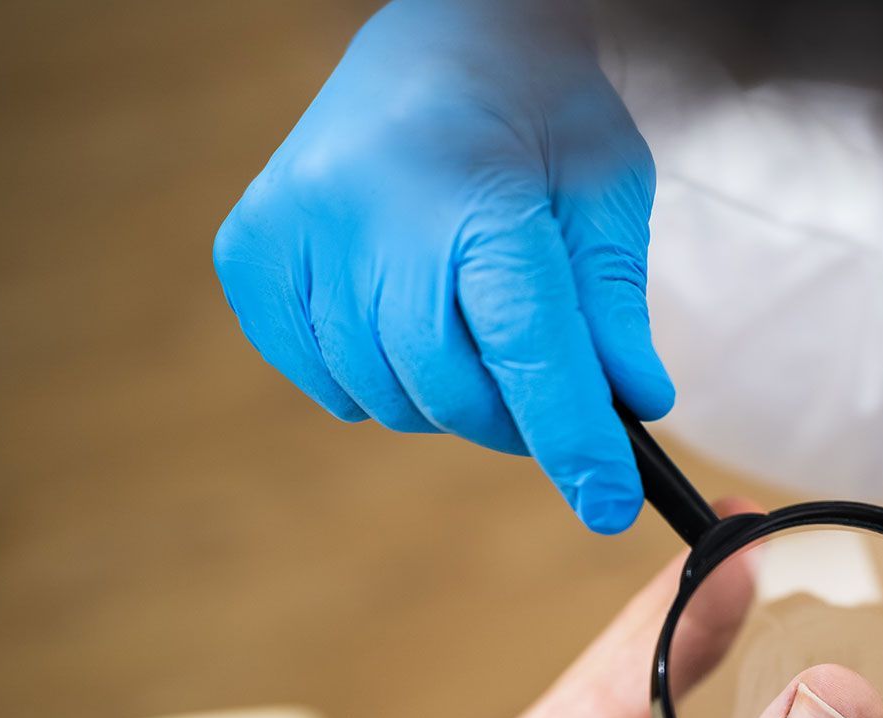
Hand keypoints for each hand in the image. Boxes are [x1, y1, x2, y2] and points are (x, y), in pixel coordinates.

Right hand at [212, 0, 670, 531]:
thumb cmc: (538, 114)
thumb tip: (633, 409)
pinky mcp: (250, 254)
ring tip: (480, 335)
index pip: (526, 348)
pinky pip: (329, 381)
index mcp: (470, 189)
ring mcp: (293, 233)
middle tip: (553, 405)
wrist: (438, 39)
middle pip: (449, 388)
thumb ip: (615, 306)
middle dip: (516, 420)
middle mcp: (364, 212)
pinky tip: (411, 323)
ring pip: (387, 397)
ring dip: (449, 401)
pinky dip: (382, 382)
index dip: (571, 440)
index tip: (607, 506)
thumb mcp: (607, 190)